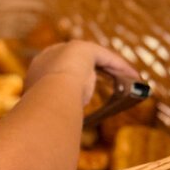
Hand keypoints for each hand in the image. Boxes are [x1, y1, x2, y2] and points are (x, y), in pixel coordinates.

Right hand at [25, 41, 139, 106]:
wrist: (47, 99)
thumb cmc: (46, 111)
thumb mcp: (51, 109)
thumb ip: (59, 106)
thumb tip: (67, 120)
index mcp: (36, 69)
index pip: (57, 68)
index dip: (72, 77)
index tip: (83, 87)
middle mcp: (49, 55)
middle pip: (77, 60)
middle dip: (94, 70)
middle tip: (109, 82)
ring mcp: (66, 49)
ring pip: (94, 59)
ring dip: (112, 69)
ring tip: (127, 81)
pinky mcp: (84, 48)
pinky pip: (106, 58)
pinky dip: (120, 66)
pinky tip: (133, 75)